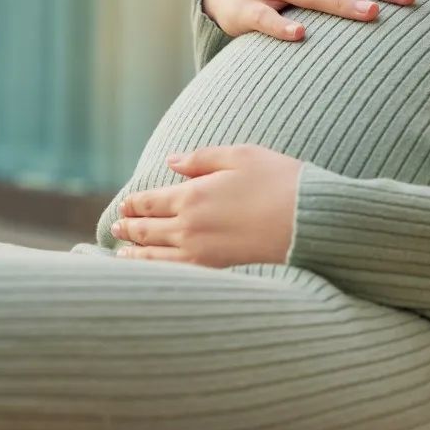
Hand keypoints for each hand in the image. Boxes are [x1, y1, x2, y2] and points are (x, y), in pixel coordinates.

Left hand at [111, 145, 301, 267]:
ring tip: (123, 253)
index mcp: (192, 195)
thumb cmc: (281, 182)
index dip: (134, 204)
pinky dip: (156, 271)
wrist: (312, 221)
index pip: (150, 202)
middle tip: (116, 227)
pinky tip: (153, 271)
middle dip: (129, 228)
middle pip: (147, 230)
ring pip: (155, 256)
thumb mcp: (241, 155)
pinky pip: (175, 273)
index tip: (124, 205)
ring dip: (135, 254)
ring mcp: (201, 253)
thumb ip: (202, 159)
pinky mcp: (217, 270)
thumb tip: (172, 162)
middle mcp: (189, 227)